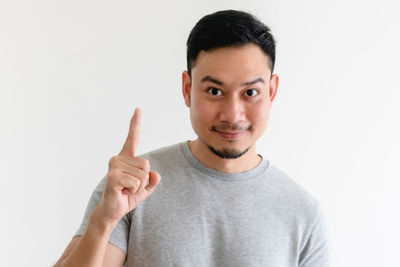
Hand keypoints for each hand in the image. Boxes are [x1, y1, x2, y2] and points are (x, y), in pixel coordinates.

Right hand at [96, 108, 161, 224]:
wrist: (113, 211)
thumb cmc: (127, 197)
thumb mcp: (145, 188)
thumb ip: (152, 180)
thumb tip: (155, 174)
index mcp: (126, 158)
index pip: (132, 138)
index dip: (135, 123)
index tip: (138, 109)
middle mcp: (118, 158)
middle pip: (146, 164)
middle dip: (144, 180)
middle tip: (130, 187)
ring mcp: (114, 166)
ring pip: (143, 174)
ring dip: (139, 187)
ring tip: (126, 190)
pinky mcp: (113, 176)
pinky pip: (137, 182)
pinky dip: (135, 191)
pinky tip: (123, 192)